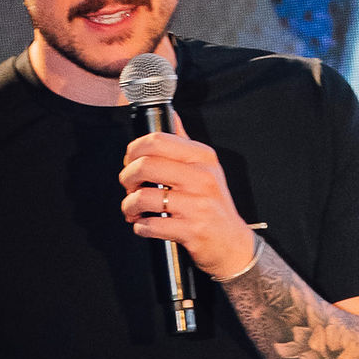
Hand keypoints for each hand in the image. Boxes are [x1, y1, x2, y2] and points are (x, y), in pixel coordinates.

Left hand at [117, 128, 256, 281]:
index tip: (130, 161)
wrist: (232, 243)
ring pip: (143, 197)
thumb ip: (184, 143)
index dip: (133, 150)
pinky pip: (151, 225)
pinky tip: (144, 226)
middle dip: (126, 178)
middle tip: (128, 188)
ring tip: (133, 210)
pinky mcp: (191, 230)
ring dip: (129, 206)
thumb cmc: (213, 206)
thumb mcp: (206, 169)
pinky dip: (140, 227)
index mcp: (202, 157)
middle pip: (145, 165)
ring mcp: (197, 205)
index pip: (157, 140)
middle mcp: (202, 177)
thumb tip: (170, 115)